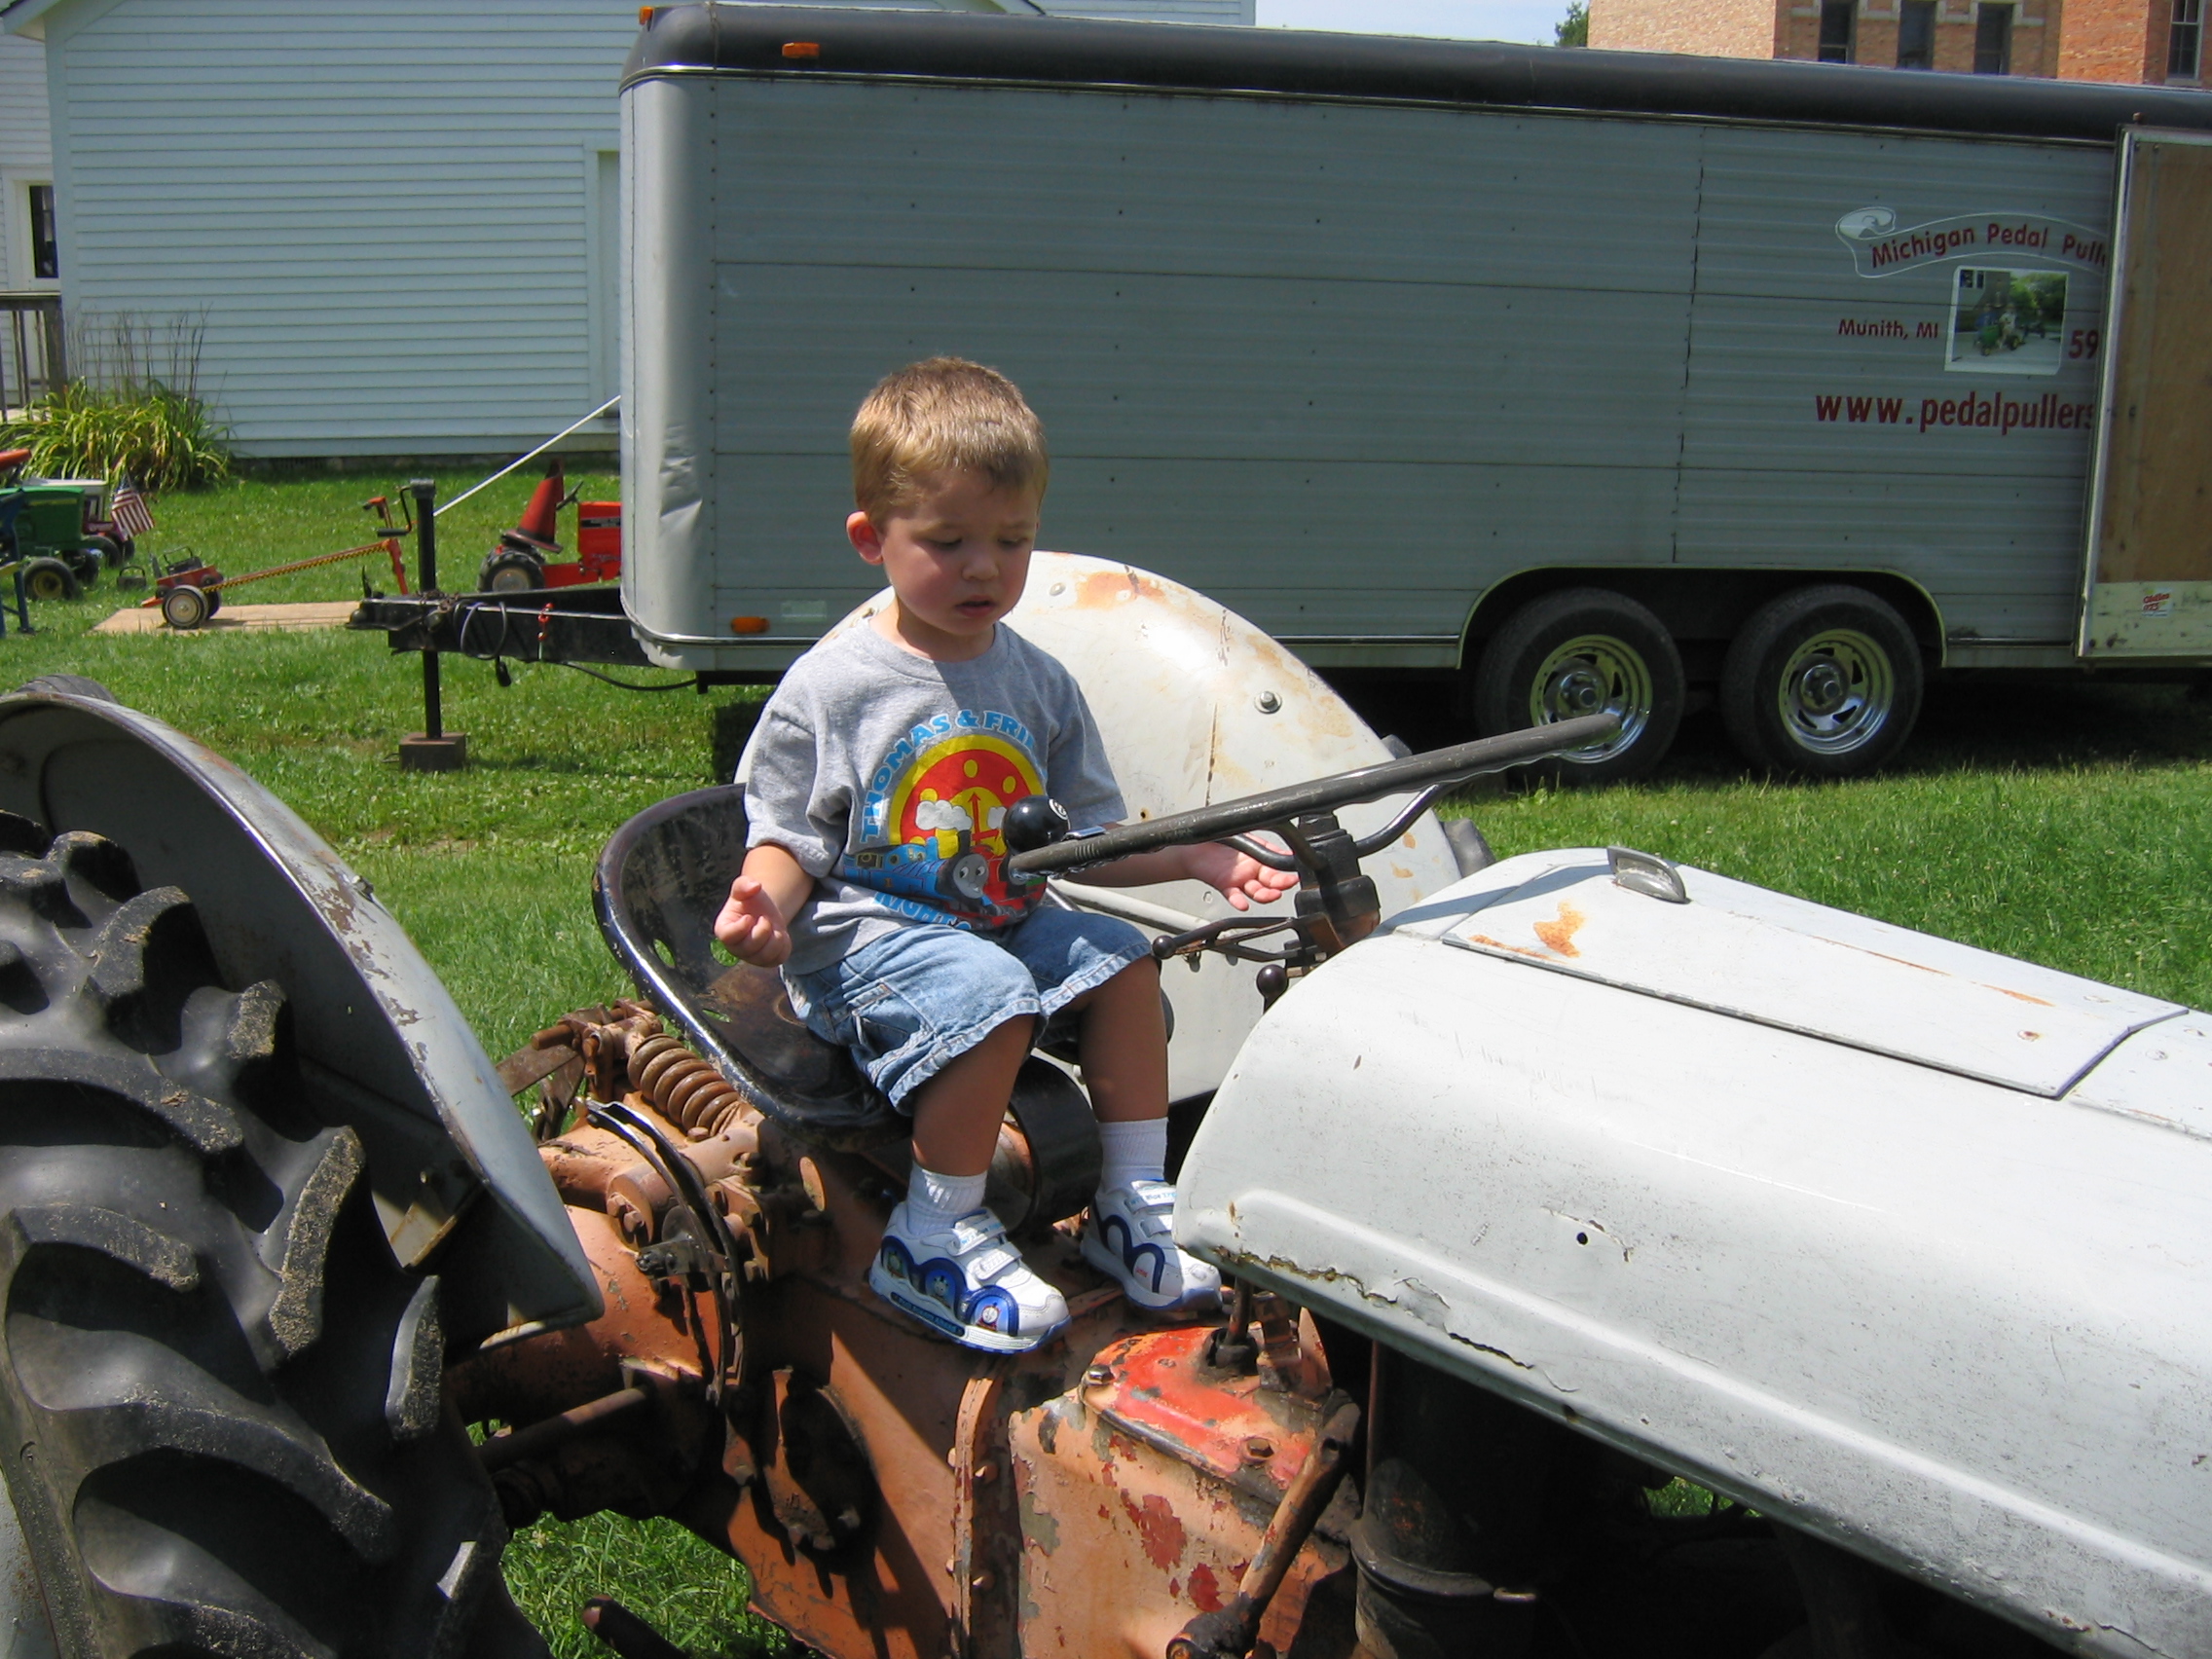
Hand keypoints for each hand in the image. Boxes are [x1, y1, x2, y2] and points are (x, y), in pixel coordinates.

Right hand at [714, 876, 791, 966]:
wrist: (764, 911)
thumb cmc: (749, 900)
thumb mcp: (744, 888)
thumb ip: (744, 884)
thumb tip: (755, 886)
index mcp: (724, 930)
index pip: (728, 936)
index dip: (741, 927)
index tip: (749, 917)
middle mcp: (735, 947)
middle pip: (748, 948)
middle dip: (762, 930)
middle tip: (765, 919)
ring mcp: (751, 957)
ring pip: (764, 956)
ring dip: (774, 939)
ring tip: (772, 927)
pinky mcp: (767, 961)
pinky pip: (778, 958)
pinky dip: (783, 945)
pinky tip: (779, 934)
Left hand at [1182, 841, 1300, 911]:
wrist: (1197, 844)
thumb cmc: (1222, 839)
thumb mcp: (1248, 836)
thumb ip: (1266, 844)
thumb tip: (1286, 849)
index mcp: (1260, 860)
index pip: (1278, 870)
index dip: (1287, 873)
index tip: (1295, 874)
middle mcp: (1252, 873)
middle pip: (1271, 884)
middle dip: (1281, 884)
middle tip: (1289, 882)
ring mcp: (1240, 881)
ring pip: (1256, 893)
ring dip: (1266, 895)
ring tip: (1273, 894)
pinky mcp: (1225, 886)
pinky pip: (1233, 896)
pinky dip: (1239, 901)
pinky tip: (1243, 904)